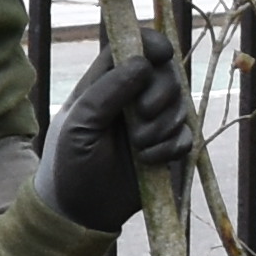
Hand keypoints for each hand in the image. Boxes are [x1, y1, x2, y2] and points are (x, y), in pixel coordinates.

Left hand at [35, 39, 192, 229]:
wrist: (80, 211)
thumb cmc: (69, 162)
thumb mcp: (79, 124)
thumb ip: (106, 91)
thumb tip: (142, 63)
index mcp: (107, 82)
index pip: (134, 47)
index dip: (153, 44)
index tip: (162, 54)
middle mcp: (133, 96)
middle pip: (166, 73)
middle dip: (161, 92)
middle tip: (143, 114)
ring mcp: (153, 122)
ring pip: (180, 105)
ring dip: (163, 125)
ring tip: (137, 146)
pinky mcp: (167, 148)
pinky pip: (186, 136)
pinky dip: (171, 146)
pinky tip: (149, 160)